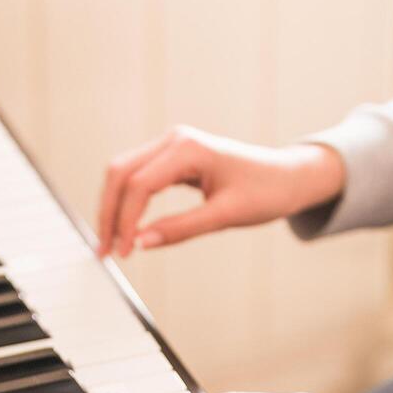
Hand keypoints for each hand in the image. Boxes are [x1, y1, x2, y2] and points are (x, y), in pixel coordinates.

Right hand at [97, 126, 344, 256]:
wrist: (287, 177)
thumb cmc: (266, 191)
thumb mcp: (225, 215)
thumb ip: (182, 229)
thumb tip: (141, 243)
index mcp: (188, 148)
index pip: (139, 184)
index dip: (125, 221)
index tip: (125, 253)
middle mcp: (174, 140)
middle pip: (121, 173)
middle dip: (109, 212)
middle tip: (105, 251)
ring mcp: (172, 146)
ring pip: (124, 173)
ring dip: (113, 206)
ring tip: (111, 243)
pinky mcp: (173, 158)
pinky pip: (138, 176)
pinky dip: (127, 201)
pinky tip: (126, 226)